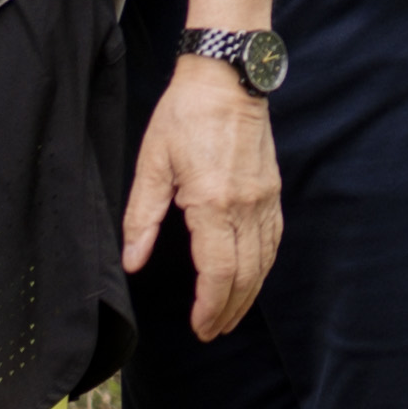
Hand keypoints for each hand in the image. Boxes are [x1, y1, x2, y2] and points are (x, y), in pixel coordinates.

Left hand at [120, 56, 285, 338]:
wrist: (227, 77)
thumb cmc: (185, 114)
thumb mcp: (152, 163)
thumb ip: (142, 216)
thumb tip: (133, 261)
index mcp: (213, 202)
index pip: (218, 271)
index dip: (211, 306)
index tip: (201, 327)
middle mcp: (245, 205)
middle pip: (245, 274)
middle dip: (229, 309)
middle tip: (214, 331)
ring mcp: (264, 198)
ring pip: (264, 260)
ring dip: (249, 293)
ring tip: (231, 315)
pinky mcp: (272, 189)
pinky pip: (274, 239)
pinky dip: (264, 266)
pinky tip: (253, 276)